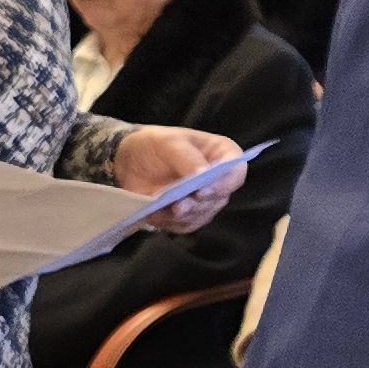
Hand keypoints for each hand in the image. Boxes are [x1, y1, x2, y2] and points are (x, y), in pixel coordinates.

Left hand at [113, 127, 243, 232]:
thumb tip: (203, 173)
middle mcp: (219, 179)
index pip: (236, 170)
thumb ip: (186, 156)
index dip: (224, 182)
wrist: (132, 161)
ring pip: (202, 214)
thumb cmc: (155, 144)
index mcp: (222, 154)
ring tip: (158, 209)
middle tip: (177, 206)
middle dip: (197, 203)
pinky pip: (186, 225)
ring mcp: (206, 200)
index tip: (202, 190)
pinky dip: (169, 222)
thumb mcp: (168, 141)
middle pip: (219, 197)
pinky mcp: (190, 215)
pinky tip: (154, 214)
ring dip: (181, 215)